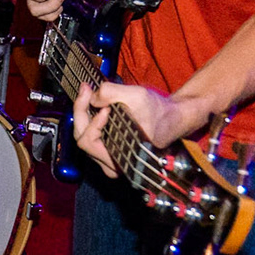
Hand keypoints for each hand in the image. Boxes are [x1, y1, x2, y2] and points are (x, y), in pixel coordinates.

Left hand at [73, 80, 210, 177]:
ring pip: (83, 138)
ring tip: (88, 95)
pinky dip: (88, 119)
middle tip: (86, 90)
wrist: (174, 119)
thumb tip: (90, 97)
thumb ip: (110, 93)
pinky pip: (90, 136)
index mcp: (121, 157)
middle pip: (81, 139)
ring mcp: (110, 161)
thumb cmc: (159, 111)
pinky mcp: (109, 153)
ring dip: (83, 115)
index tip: (103, 104)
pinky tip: (92, 105)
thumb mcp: (137, 95)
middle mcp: (114, 164)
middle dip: (80, 111)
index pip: (89, 141)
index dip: (91, 120)